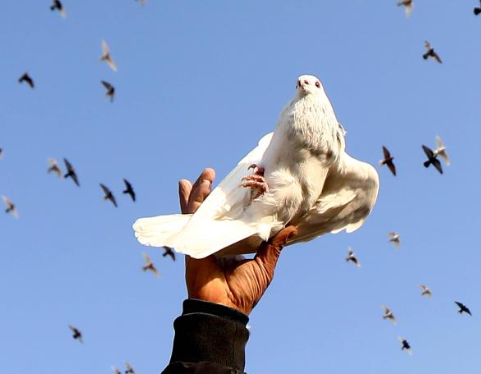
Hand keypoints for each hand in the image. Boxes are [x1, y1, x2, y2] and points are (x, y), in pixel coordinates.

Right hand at [178, 168, 297, 314]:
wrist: (226, 308)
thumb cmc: (245, 292)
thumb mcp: (265, 264)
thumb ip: (275, 245)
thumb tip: (293, 228)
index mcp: (233, 244)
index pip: (233, 217)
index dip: (235, 201)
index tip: (242, 184)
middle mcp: (217, 239)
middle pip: (214, 210)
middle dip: (214, 191)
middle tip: (217, 173)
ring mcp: (203, 239)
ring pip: (200, 209)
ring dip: (200, 190)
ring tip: (207, 173)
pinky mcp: (192, 241)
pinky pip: (190, 217)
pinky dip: (189, 201)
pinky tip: (187, 186)